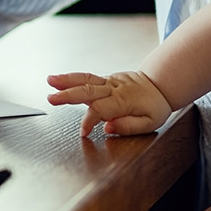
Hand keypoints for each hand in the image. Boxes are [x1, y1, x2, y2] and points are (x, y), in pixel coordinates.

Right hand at [45, 70, 172, 137]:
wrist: (160, 84)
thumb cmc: (155, 106)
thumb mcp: (150, 123)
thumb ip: (129, 126)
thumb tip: (108, 127)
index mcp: (123, 100)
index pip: (100, 109)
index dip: (89, 121)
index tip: (84, 133)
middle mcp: (113, 88)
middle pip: (87, 90)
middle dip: (68, 94)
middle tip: (51, 98)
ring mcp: (109, 81)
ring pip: (86, 79)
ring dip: (67, 79)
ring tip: (50, 80)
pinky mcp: (106, 79)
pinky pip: (88, 78)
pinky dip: (73, 78)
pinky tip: (59, 80)